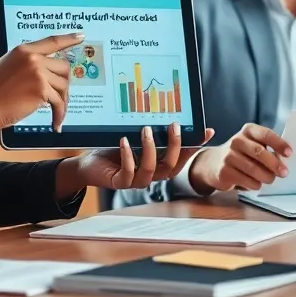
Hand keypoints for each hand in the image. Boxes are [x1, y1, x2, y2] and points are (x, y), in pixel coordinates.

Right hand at [0, 33, 83, 135]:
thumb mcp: (0, 66)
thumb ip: (19, 63)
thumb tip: (33, 67)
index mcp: (23, 50)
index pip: (52, 41)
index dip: (68, 39)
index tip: (80, 37)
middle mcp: (33, 58)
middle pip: (64, 67)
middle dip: (64, 84)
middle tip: (61, 98)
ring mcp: (38, 73)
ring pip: (64, 86)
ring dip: (63, 102)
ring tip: (58, 113)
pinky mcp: (41, 90)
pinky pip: (59, 102)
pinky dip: (60, 115)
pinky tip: (56, 124)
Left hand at [62, 124, 215, 190]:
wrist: (89, 164)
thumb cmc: (114, 148)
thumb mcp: (137, 137)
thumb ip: (154, 132)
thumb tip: (172, 114)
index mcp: (158, 164)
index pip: (182, 157)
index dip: (194, 146)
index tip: (206, 131)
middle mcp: (151, 174)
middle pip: (171, 167)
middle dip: (175, 146)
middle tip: (173, 125)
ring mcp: (135, 180)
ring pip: (151, 170)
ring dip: (151, 149)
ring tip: (146, 129)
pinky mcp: (119, 182)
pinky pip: (128, 172)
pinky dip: (128, 156)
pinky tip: (125, 141)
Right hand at [188, 123, 291, 192]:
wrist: (213, 163)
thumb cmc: (242, 154)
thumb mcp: (253, 145)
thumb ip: (267, 149)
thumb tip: (283, 161)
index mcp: (248, 130)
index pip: (266, 134)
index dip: (279, 143)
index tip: (289, 153)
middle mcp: (237, 140)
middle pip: (259, 152)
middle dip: (274, 164)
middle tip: (284, 173)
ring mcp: (228, 155)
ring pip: (252, 168)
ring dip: (265, 176)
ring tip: (270, 179)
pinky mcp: (224, 171)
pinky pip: (244, 179)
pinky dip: (254, 184)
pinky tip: (257, 184)